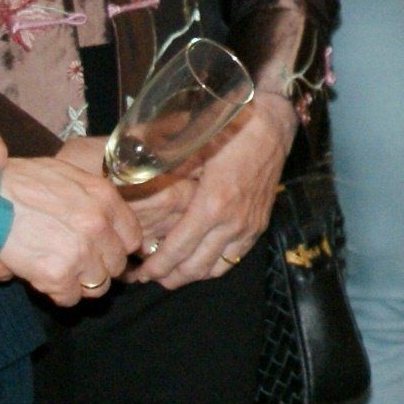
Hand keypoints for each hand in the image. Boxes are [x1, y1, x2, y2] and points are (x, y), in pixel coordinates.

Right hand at [0, 156, 139, 304]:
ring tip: (59, 269)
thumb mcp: (66, 176)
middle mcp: (98, 225)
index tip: (102, 249)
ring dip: (80, 282)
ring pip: (98, 286)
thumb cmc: (18, 182)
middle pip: (117, 264)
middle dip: (98, 266)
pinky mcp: (58, 274)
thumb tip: (106, 222)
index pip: (132, 237)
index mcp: (104, 198)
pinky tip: (43, 277)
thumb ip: (92, 200)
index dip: (116, 246)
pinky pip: (70, 298)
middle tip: (74, 261)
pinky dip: (57, 293)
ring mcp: (80, 251)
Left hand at [128, 95, 295, 287]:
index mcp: (211, 205)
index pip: (177, 250)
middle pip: (195, 268)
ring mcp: (248, 227)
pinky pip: (234, 259)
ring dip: (190, 276)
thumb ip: (166, 171)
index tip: (138, 273)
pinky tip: (199, 261)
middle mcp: (232, 222)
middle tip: (147, 277)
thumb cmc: (230, 130)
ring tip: (170, 274)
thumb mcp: (192, 147)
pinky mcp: (258, 226)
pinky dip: (213, 267)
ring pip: (215, 269)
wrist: (272, 125)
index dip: (156, 267)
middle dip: (168, 277)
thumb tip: (131, 182)